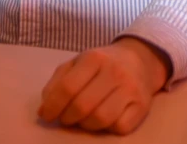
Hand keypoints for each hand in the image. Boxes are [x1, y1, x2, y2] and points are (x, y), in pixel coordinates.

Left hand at [38, 37, 170, 134]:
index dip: (53, 106)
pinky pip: (120, 127)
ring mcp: (130, 89)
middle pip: (82, 106)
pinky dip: (107, 128)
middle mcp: (114, 72)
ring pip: (101, 119)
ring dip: (86, 125)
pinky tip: (104, 119)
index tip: (45, 115)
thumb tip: (44, 109)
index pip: (67, 87)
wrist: (140, 61)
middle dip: (68, 118)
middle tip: (65, 118)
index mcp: (93, 58)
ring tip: (83, 119)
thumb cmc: (102, 64)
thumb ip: (57, 82)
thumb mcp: (77, 63)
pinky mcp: (142, 106)